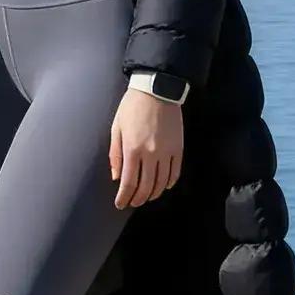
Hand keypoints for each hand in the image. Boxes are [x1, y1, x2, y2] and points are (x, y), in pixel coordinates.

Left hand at [109, 87, 182, 208]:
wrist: (156, 90)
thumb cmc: (132, 107)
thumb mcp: (116, 128)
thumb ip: (116, 154)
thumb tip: (116, 177)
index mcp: (132, 149)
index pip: (128, 182)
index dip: (124, 197)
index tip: (121, 204)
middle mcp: (150, 154)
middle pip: (146, 186)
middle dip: (138, 199)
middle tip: (133, 203)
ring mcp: (166, 152)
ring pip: (161, 183)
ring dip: (153, 194)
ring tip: (146, 197)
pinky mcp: (178, 148)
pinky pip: (175, 172)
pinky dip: (169, 183)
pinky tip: (163, 186)